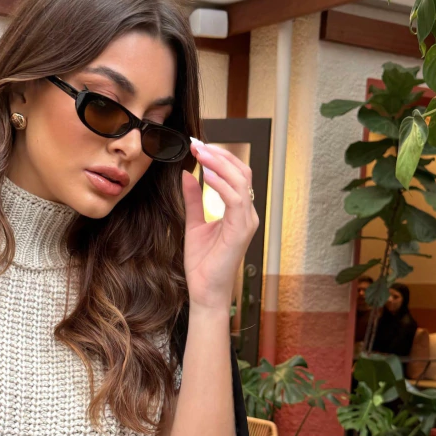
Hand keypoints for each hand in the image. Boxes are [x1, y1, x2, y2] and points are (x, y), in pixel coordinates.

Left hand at [181, 139, 258, 312]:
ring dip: (220, 164)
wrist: (205, 292)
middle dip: (220, 155)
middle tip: (197, 144)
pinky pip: (236, 200)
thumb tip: (188, 174)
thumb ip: (193, 199)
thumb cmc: (203, 264)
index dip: (219, 157)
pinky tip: (206, 174)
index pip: (236, 175)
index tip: (197, 146)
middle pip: (242, 172)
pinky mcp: (241, 231)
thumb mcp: (194, 224)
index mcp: (239, 212)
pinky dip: (222, 184)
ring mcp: (247, 222)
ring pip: (241, 181)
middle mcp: (247, 214)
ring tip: (201, 153)